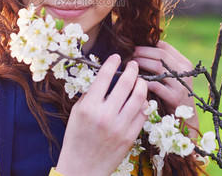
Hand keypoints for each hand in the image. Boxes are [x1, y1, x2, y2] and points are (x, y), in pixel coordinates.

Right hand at [56, 54, 147, 175]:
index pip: (104, 76)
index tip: (116, 57)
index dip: (112, 63)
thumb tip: (106, 77)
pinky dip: (145, 104)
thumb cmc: (76, 137)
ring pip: (139, 97)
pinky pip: (143, 115)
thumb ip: (91, 94)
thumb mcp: (77, 112)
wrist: (82, 167)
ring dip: (142, 84)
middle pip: (126, 83)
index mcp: (89, 107)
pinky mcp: (130, 137)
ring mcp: (120, 127)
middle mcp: (105, 115)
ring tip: (140, 81)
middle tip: (133, 65)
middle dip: (132, 70)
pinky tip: (142, 99)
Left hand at [133, 40, 198, 135]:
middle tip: (130, 54)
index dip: (148, 44)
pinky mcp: (175, 98)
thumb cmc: (171, 93)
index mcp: (184, 63)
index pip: (165, 47)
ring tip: (131, 65)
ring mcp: (181, 85)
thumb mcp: (171, 75)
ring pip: (159, 67)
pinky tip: (135, 81)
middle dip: (143, 52)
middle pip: (161, 54)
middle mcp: (184, 72)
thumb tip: (139, 48)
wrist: (185, 118)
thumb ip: (161, 63)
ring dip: (142, 64)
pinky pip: (157, 86)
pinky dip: (145, 82)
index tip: (135, 46)